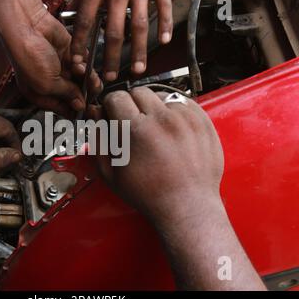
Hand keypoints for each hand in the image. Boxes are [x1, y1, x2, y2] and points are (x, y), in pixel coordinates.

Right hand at [0, 0, 101, 116]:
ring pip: (83, 81)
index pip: (64, 109)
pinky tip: (79, 65)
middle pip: (76, 96)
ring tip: (89, 80)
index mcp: (41, 95)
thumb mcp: (47, 84)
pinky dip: (86, 66)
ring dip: (88, 81)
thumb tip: (80, 105)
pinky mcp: (70, 54)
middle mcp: (51, 83)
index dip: (77, 112)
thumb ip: (67, 95)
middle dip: (86, 96)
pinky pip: (85, 65)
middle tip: (92, 96)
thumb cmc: (28, 56)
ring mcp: (61, 68)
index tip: (90, 115)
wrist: (28, 27)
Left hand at [72, 0, 172, 81]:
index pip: (86, 21)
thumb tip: (70, 11)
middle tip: (108, 76)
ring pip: (139, 25)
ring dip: (138, 50)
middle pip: (113, 31)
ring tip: (137, 69)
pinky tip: (164, 40)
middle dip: (110, 58)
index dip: (80, 43)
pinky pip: (162, 6)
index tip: (77, 61)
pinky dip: (165, 23)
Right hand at [96, 89, 266, 290]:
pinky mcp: (203, 121)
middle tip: (133, 121)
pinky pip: (183, 102)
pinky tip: (171, 129)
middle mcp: (162, 119)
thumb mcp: (111, 173)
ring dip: (154, 107)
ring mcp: (186, 118)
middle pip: (139, 92)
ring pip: (162, 95)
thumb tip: (96, 115)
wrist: (187, 206)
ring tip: (154, 127)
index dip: (111, 105)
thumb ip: (99, 140)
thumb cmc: (148, 194)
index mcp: (136, 130)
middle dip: (131, 104)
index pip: (117, 97)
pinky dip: (174, 111)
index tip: (113, 114)